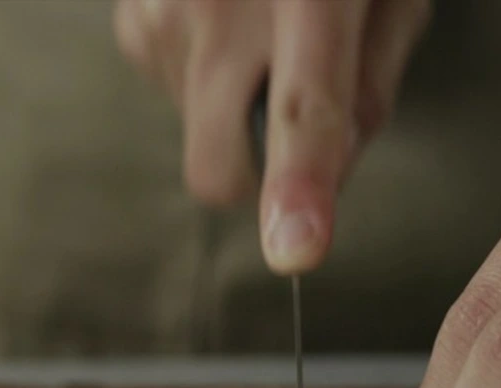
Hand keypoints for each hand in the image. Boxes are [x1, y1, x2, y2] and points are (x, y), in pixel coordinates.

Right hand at [114, 0, 430, 274]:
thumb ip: (370, 88)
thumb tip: (329, 179)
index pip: (306, 108)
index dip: (300, 185)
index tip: (296, 250)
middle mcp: (221, 6)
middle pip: (220, 165)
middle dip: (258, 179)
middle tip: (294, 119)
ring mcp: (162, 13)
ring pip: (199, 137)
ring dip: (237, 110)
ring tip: (264, 30)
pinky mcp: (129, 20)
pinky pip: (174, 97)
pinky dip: (207, 78)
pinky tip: (227, 20)